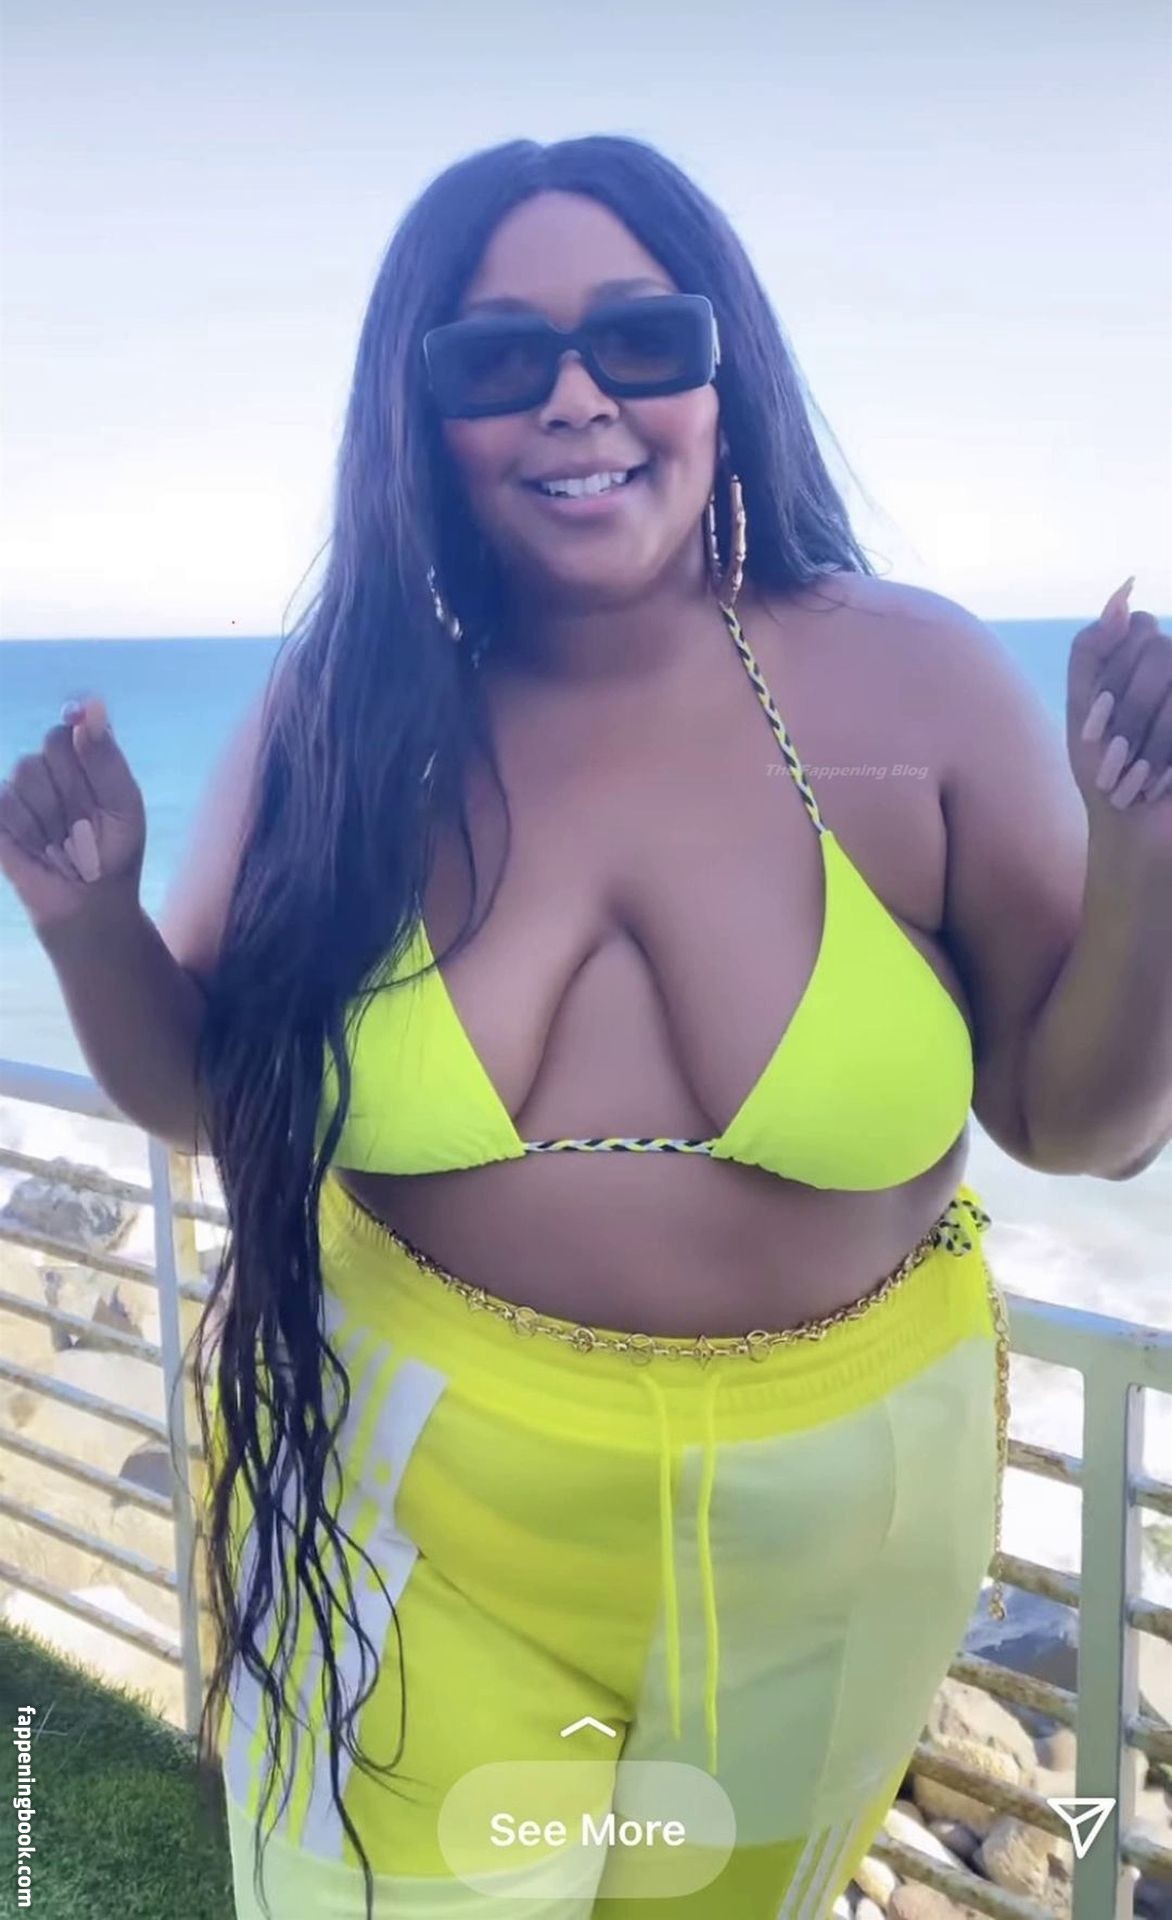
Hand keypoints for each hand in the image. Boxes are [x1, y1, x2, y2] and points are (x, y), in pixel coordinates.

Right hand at [0, 697, 147, 935]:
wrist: (89, 903)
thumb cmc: (113, 854)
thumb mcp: (123, 806)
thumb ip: (107, 759)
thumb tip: (90, 710)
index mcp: (85, 761)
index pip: (76, 723)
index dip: (77, 718)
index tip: (76, 716)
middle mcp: (52, 770)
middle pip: (50, 744)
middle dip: (70, 779)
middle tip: (85, 818)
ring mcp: (22, 793)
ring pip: (26, 771)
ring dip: (49, 811)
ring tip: (62, 842)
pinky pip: (1, 800)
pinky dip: (21, 824)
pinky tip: (36, 846)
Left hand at [1067, 577, 1171, 861]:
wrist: (1133, 833)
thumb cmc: (1105, 774)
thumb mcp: (1083, 709)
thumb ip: (1093, 650)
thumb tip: (1122, 593)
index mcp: (1151, 661)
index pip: (1139, 628)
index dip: (1114, 677)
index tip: (1095, 727)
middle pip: (1159, 651)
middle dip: (1129, 710)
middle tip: (1113, 759)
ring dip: (1149, 738)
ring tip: (1132, 780)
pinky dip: (1166, 754)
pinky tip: (1158, 786)